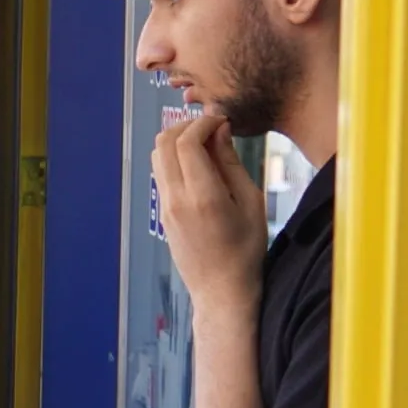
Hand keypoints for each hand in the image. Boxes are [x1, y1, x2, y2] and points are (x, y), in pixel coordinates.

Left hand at [152, 110, 265, 311]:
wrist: (221, 288)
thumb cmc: (246, 247)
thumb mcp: (250, 201)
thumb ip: (231, 163)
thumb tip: (219, 130)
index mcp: (202, 196)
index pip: (186, 143)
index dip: (201, 123)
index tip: (220, 120)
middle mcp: (176, 199)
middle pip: (163, 145)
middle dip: (185, 127)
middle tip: (211, 127)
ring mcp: (164, 207)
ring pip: (156, 157)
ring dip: (176, 141)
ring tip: (205, 143)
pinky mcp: (161, 213)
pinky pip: (161, 175)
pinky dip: (173, 159)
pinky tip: (198, 163)